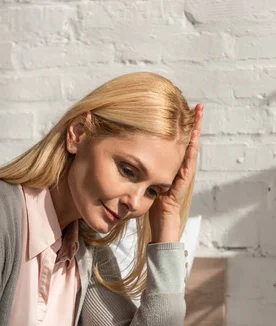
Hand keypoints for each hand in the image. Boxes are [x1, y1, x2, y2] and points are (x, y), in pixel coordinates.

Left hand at [148, 104, 203, 241]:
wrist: (161, 220)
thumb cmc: (152, 203)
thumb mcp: (145, 179)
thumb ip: (141, 167)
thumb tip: (126, 151)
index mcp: (172, 164)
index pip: (177, 141)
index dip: (180, 127)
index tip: (180, 110)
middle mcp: (180, 166)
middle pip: (187, 140)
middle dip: (192, 123)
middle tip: (197, 106)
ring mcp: (184, 173)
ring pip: (191, 147)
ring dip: (195, 131)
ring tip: (199, 114)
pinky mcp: (184, 181)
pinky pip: (188, 162)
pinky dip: (191, 149)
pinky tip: (194, 136)